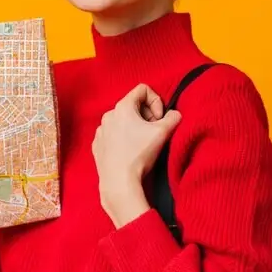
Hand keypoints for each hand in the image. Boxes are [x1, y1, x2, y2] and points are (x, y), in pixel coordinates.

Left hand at [93, 84, 182, 226]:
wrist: (119, 182)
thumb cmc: (139, 155)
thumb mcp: (163, 133)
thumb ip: (173, 117)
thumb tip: (175, 115)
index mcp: (122, 107)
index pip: (143, 89)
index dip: (156, 101)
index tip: (159, 119)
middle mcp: (108, 115)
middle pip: (133, 106)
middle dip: (147, 116)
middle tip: (153, 133)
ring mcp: (101, 131)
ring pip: (123, 121)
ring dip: (135, 128)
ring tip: (142, 145)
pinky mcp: (97, 145)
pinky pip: (113, 135)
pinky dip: (123, 140)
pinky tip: (130, 153)